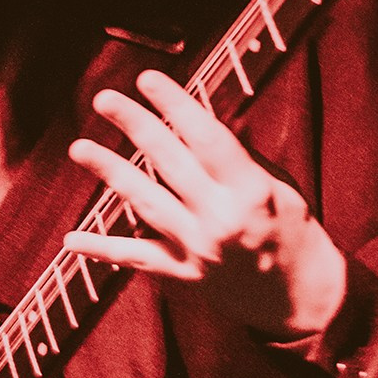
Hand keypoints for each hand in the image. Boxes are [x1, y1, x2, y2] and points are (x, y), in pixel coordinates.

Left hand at [65, 69, 345, 336]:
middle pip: (169, 162)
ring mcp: (199, 249)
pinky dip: (103, 249)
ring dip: (110, 172)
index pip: (206, 137)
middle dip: (135, 125)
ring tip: (80, 148)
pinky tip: (72, 239)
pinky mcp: (185, 276)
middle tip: (105, 99)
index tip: (149, 79)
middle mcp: (222, 218)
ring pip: (146, 202)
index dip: (175, 104)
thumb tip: (193, 124)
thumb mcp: (279, 187)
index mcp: (251, 190)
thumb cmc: (294, 232)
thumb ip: (237, 160)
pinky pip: (138, 259)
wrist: (305, 298)